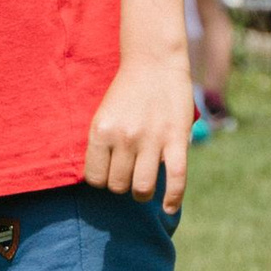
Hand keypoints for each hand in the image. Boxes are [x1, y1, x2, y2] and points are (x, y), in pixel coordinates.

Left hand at [83, 50, 194, 210]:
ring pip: (142, 188)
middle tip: (127, 174)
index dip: (101, 180)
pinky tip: (168, 208)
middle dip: (122, 185)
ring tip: (144, 187)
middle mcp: (125, 137)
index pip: (94, 178)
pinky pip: (176, 179)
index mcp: (101, 131)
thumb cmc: (126, 91)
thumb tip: (101, 180)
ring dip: (142, 192)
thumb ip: (103, 145)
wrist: (154, 62)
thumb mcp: (103, 114)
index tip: (108, 174)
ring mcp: (152, 139)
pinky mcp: (176, 139)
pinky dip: (172, 199)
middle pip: (118, 185)